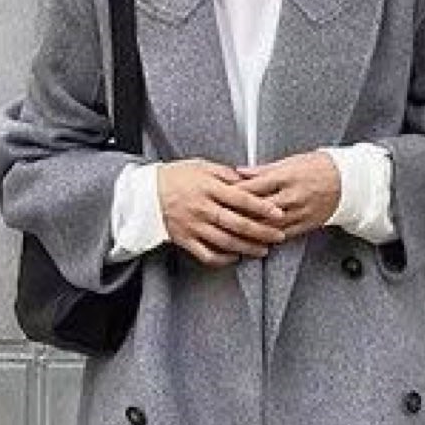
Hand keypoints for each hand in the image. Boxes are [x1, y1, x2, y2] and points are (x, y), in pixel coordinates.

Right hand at [158, 158, 292, 265]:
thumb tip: (247, 180)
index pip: (242, 198)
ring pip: (226, 241)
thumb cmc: (174, 178)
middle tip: (278, 235)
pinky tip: (235, 257)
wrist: (145, 194)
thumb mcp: (201, 166)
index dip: (262, 207)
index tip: (278, 213)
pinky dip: (223, 259)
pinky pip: (207, 254)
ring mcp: (194, 226)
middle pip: (237, 223)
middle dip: (262, 232)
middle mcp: (202, 208)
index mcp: (208, 187)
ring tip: (263, 250)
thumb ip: (225, 173)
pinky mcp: (185, 240)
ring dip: (247, 247)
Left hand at [229, 150, 340, 242]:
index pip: (254, 186)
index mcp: (286, 176)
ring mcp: (299, 212)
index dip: (235, 192)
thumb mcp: (291, 161)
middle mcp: (292, 196)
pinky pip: (283, 235)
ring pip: (268, 225)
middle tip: (219, 218)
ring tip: (231, 233)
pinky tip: (254, 241)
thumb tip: (239, 172)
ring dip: (249, 231)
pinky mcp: (306, 224)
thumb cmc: (319, 167)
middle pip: (258, 209)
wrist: (348, 182)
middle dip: (237, 214)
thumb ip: (263, 170)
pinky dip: (266, 239)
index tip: (220, 195)